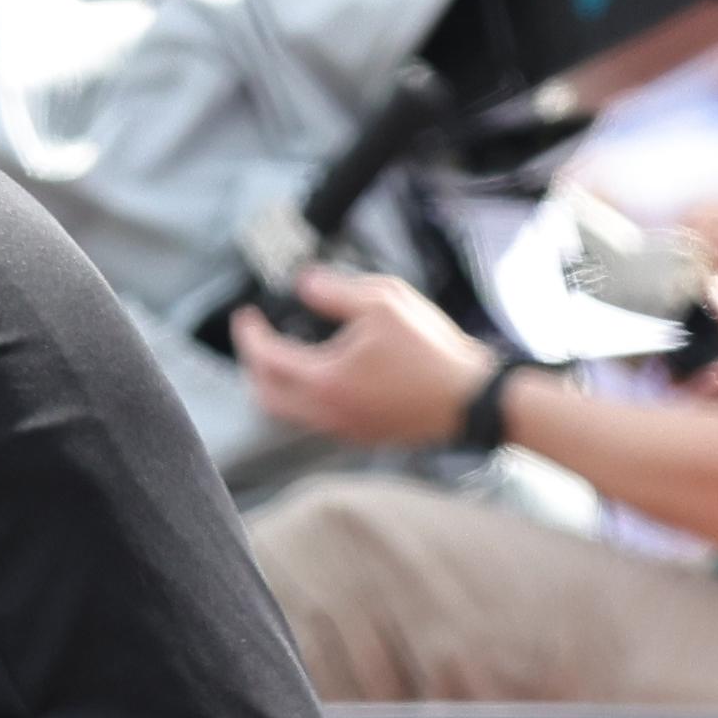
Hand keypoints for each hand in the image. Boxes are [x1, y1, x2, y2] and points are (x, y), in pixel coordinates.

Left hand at [230, 265, 497, 448]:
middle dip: (252, 365)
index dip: (248, 334)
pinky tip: (318, 374)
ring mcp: (342, 429)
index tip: (245, 316)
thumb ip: (336, 290)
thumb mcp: (384, 302)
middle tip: (256, 337)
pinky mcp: (360, 435)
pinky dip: (300, 397)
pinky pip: (312, 419)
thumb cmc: (434, 352)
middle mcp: (326, 412)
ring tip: (281, 355)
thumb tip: (303, 282)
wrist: (473, 400)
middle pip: (264, 395)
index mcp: (325, 380)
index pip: (265, 358)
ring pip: (286, 412)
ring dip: (274, 384)